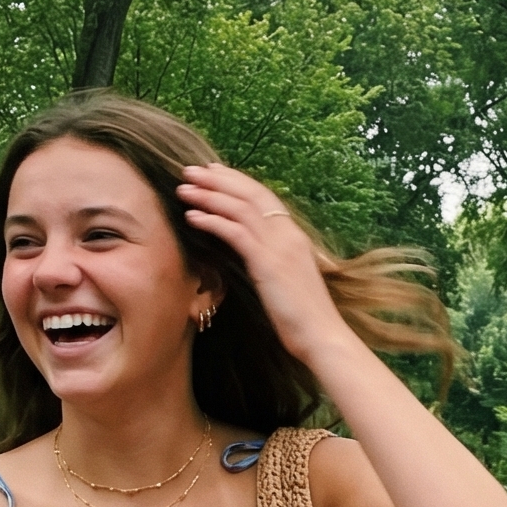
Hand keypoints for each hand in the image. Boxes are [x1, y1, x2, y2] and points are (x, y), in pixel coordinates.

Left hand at [176, 163, 348, 371]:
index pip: (263, 196)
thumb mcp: (289, 281)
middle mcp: (287, 234)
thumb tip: (254, 256)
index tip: (213, 171)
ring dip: (208, 196)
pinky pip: (235, 232)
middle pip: (249, 194)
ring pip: (239, 208)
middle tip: (190, 170)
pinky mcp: (267, 263)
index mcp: (294, 236)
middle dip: (217, 180)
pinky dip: (211, 221)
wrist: (322, 337)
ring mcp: (279, 247)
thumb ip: (273, 262)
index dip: (236, 181)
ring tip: (183, 189)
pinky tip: (192, 217)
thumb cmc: (305, 318)